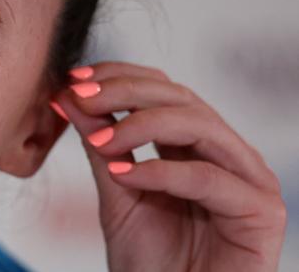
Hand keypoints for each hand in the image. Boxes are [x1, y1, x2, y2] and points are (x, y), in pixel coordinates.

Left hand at [52, 62, 286, 271]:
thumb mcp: (116, 192)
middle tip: (82, 97)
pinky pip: (209, 179)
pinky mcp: (262, 211)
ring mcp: (248, 178)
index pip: (162, 90)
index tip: (75, 80)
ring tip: (101, 140)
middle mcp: (224, 153)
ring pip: (200, 126)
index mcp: (193, 144)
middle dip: (126, 92)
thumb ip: (100, 145)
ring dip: (142, 124)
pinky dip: (163, 173)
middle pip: (181, 98)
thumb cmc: (148, 260)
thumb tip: (69, 97)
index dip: (120, 77)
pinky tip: (124, 176)